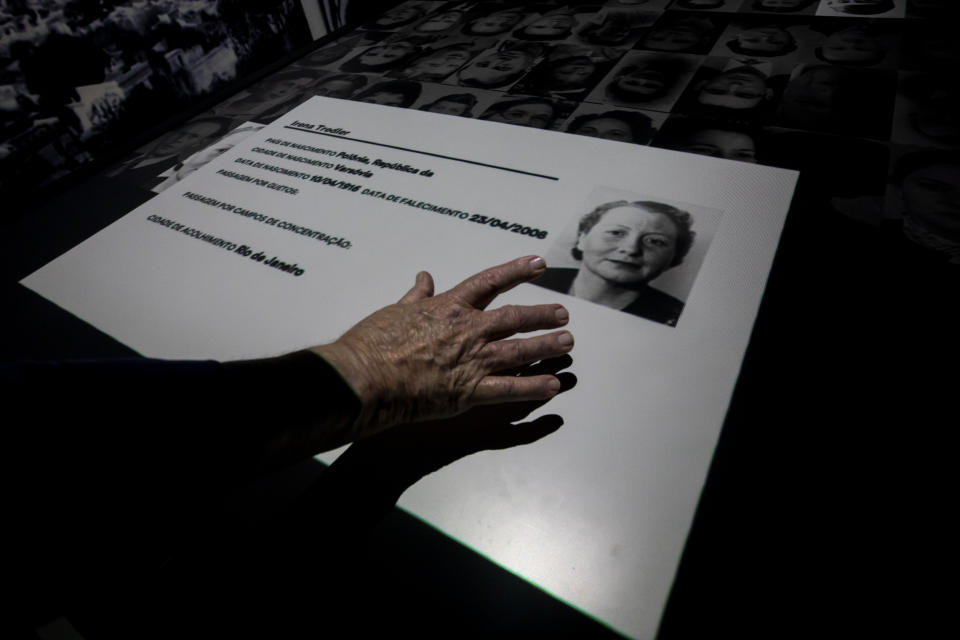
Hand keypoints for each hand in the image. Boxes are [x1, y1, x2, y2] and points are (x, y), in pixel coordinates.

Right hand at [311, 256, 572, 435]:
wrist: (364, 376)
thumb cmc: (374, 341)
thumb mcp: (396, 309)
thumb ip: (417, 295)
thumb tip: (424, 277)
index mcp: (450, 306)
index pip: (491, 281)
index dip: (517, 271)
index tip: (540, 264)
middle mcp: (468, 329)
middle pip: (515, 317)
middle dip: (543, 315)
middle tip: (564, 315)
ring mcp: (472, 360)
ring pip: (519, 350)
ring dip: (546, 346)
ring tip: (567, 343)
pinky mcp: (469, 390)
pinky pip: (509, 388)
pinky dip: (533, 387)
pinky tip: (552, 385)